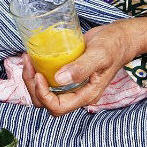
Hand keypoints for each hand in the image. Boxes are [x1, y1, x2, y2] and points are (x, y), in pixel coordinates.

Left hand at [22, 15, 146, 116]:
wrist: (119, 38)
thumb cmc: (113, 46)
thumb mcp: (100, 55)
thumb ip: (82, 68)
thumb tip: (60, 79)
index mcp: (86, 95)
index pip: (58, 107)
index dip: (44, 95)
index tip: (39, 75)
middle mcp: (77, 93)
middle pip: (46, 103)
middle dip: (33, 87)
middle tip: (29, 64)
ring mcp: (71, 85)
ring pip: (44, 93)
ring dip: (31, 80)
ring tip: (28, 60)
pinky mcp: (66, 74)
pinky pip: (47, 80)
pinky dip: (37, 71)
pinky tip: (33, 58)